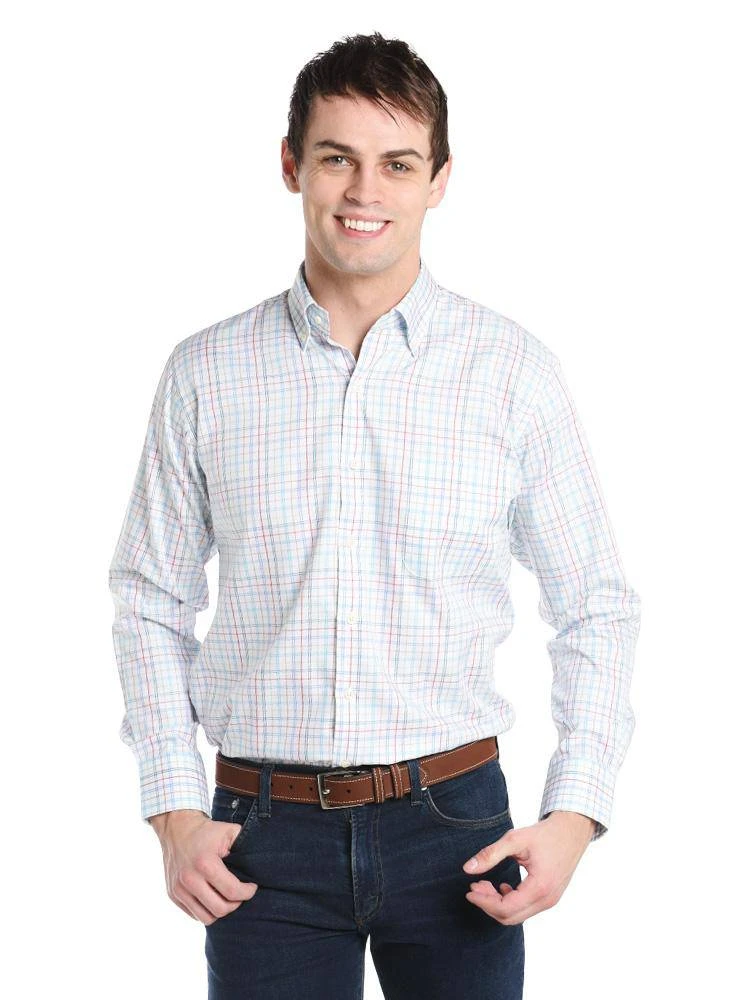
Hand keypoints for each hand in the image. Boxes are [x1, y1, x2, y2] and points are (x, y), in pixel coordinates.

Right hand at [150, 809, 257, 924]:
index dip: (247, 893)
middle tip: (240, 894)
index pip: (232, 892)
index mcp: (205, 863)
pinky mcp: (172, 895)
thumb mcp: (229, 831)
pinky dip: (206, 910)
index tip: (252, 887)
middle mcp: (189, 879)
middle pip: (220, 909)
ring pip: (206, 918)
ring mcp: (178, 889)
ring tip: (227, 898)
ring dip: (220, 911)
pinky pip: (194, 914)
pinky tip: (213, 897)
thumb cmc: (207, 831)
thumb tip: (261, 863)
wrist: (176, 828)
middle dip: (236, 904)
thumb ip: (246, 845)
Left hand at [462, 810, 595, 924]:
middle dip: (488, 904)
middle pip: (510, 917)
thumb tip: (467, 869)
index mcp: (540, 888)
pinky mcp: (550, 897)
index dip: (484, 902)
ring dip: (498, 903)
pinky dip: (510, 902)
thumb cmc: (545, 834)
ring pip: (518, 915)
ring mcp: (551, 901)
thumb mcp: (515, 839)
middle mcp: (547, 900)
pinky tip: (503, 886)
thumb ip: (490, 854)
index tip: (469, 890)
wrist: (572, 831)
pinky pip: (526, 909)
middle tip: (475, 885)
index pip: (506, 908)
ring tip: (485, 883)